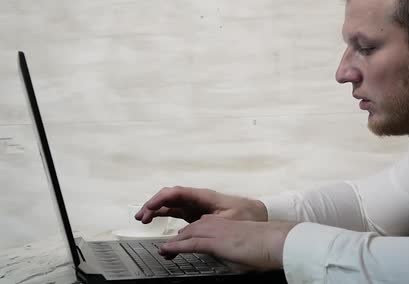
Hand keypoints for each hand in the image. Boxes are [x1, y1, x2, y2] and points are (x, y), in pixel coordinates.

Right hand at [134, 186, 267, 223]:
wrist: (258, 215)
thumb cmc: (248, 214)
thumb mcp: (232, 217)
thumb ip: (213, 220)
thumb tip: (196, 224)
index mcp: (205, 196)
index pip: (177, 192)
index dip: (161, 198)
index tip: (150, 207)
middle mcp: (197, 199)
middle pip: (170, 197)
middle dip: (153, 205)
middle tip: (141, 217)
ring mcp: (195, 207)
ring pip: (170, 205)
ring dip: (156, 211)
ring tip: (143, 219)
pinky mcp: (196, 215)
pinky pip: (176, 213)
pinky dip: (164, 217)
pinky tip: (156, 222)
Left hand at [159, 215, 296, 269]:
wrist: (273, 241)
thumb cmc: (263, 247)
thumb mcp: (241, 249)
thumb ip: (227, 253)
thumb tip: (224, 260)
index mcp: (224, 225)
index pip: (201, 228)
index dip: (188, 237)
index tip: (180, 244)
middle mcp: (217, 224)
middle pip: (190, 229)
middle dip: (177, 239)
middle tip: (166, 250)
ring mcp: (215, 231)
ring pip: (187, 234)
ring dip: (173, 244)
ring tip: (163, 252)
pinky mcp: (214, 241)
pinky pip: (190, 244)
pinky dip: (175, 247)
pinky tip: (167, 251)